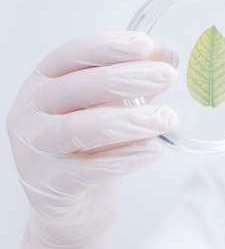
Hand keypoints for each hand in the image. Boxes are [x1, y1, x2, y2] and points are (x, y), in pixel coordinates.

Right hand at [7, 31, 177, 248]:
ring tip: (167, 117)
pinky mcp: (51, 185)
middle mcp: (31, 112)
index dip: (106, 47)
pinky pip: (89, 169)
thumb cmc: (91, 144)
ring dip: (129, 121)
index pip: (70, 55)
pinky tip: (154, 149)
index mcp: (43, 82)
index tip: (145, 44)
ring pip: (80, 129)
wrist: (72, 204)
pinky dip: (125, 157)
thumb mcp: (110, 105)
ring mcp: (36, 150)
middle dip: (126, 79)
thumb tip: (169, 55)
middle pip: (76, 88)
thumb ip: (135, 79)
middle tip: (168, 76)